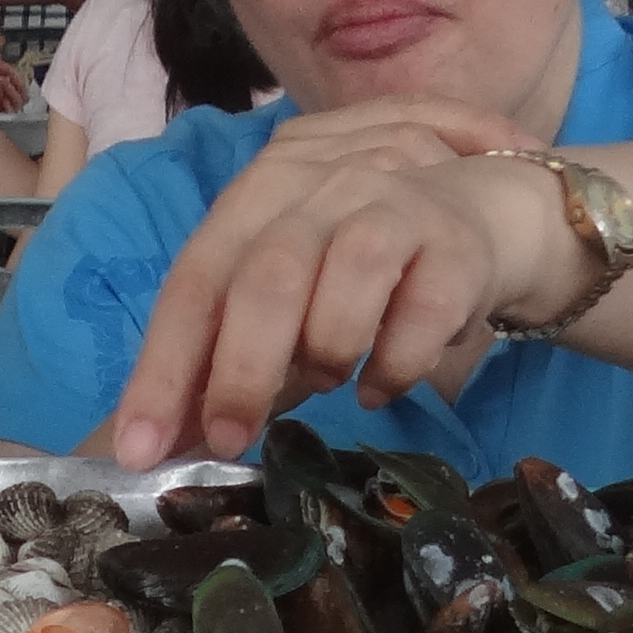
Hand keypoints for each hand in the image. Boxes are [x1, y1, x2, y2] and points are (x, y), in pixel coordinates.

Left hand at [102, 99, 559, 470]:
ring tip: (334, 380)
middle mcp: (323, 184)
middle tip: (230, 442)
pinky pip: (422, 312)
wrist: (489, 215)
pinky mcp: (458, 241)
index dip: (165, 366)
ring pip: (348, 275)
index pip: (198, 281)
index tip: (143, 448)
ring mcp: (395, 203)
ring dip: (329, 350)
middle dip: (240, 372)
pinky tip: (383, 383)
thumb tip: (162, 443)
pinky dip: (395, 364)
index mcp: (261, 195)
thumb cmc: (368, 266)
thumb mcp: (291, 301)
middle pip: (269, 275)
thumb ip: (227, 361)